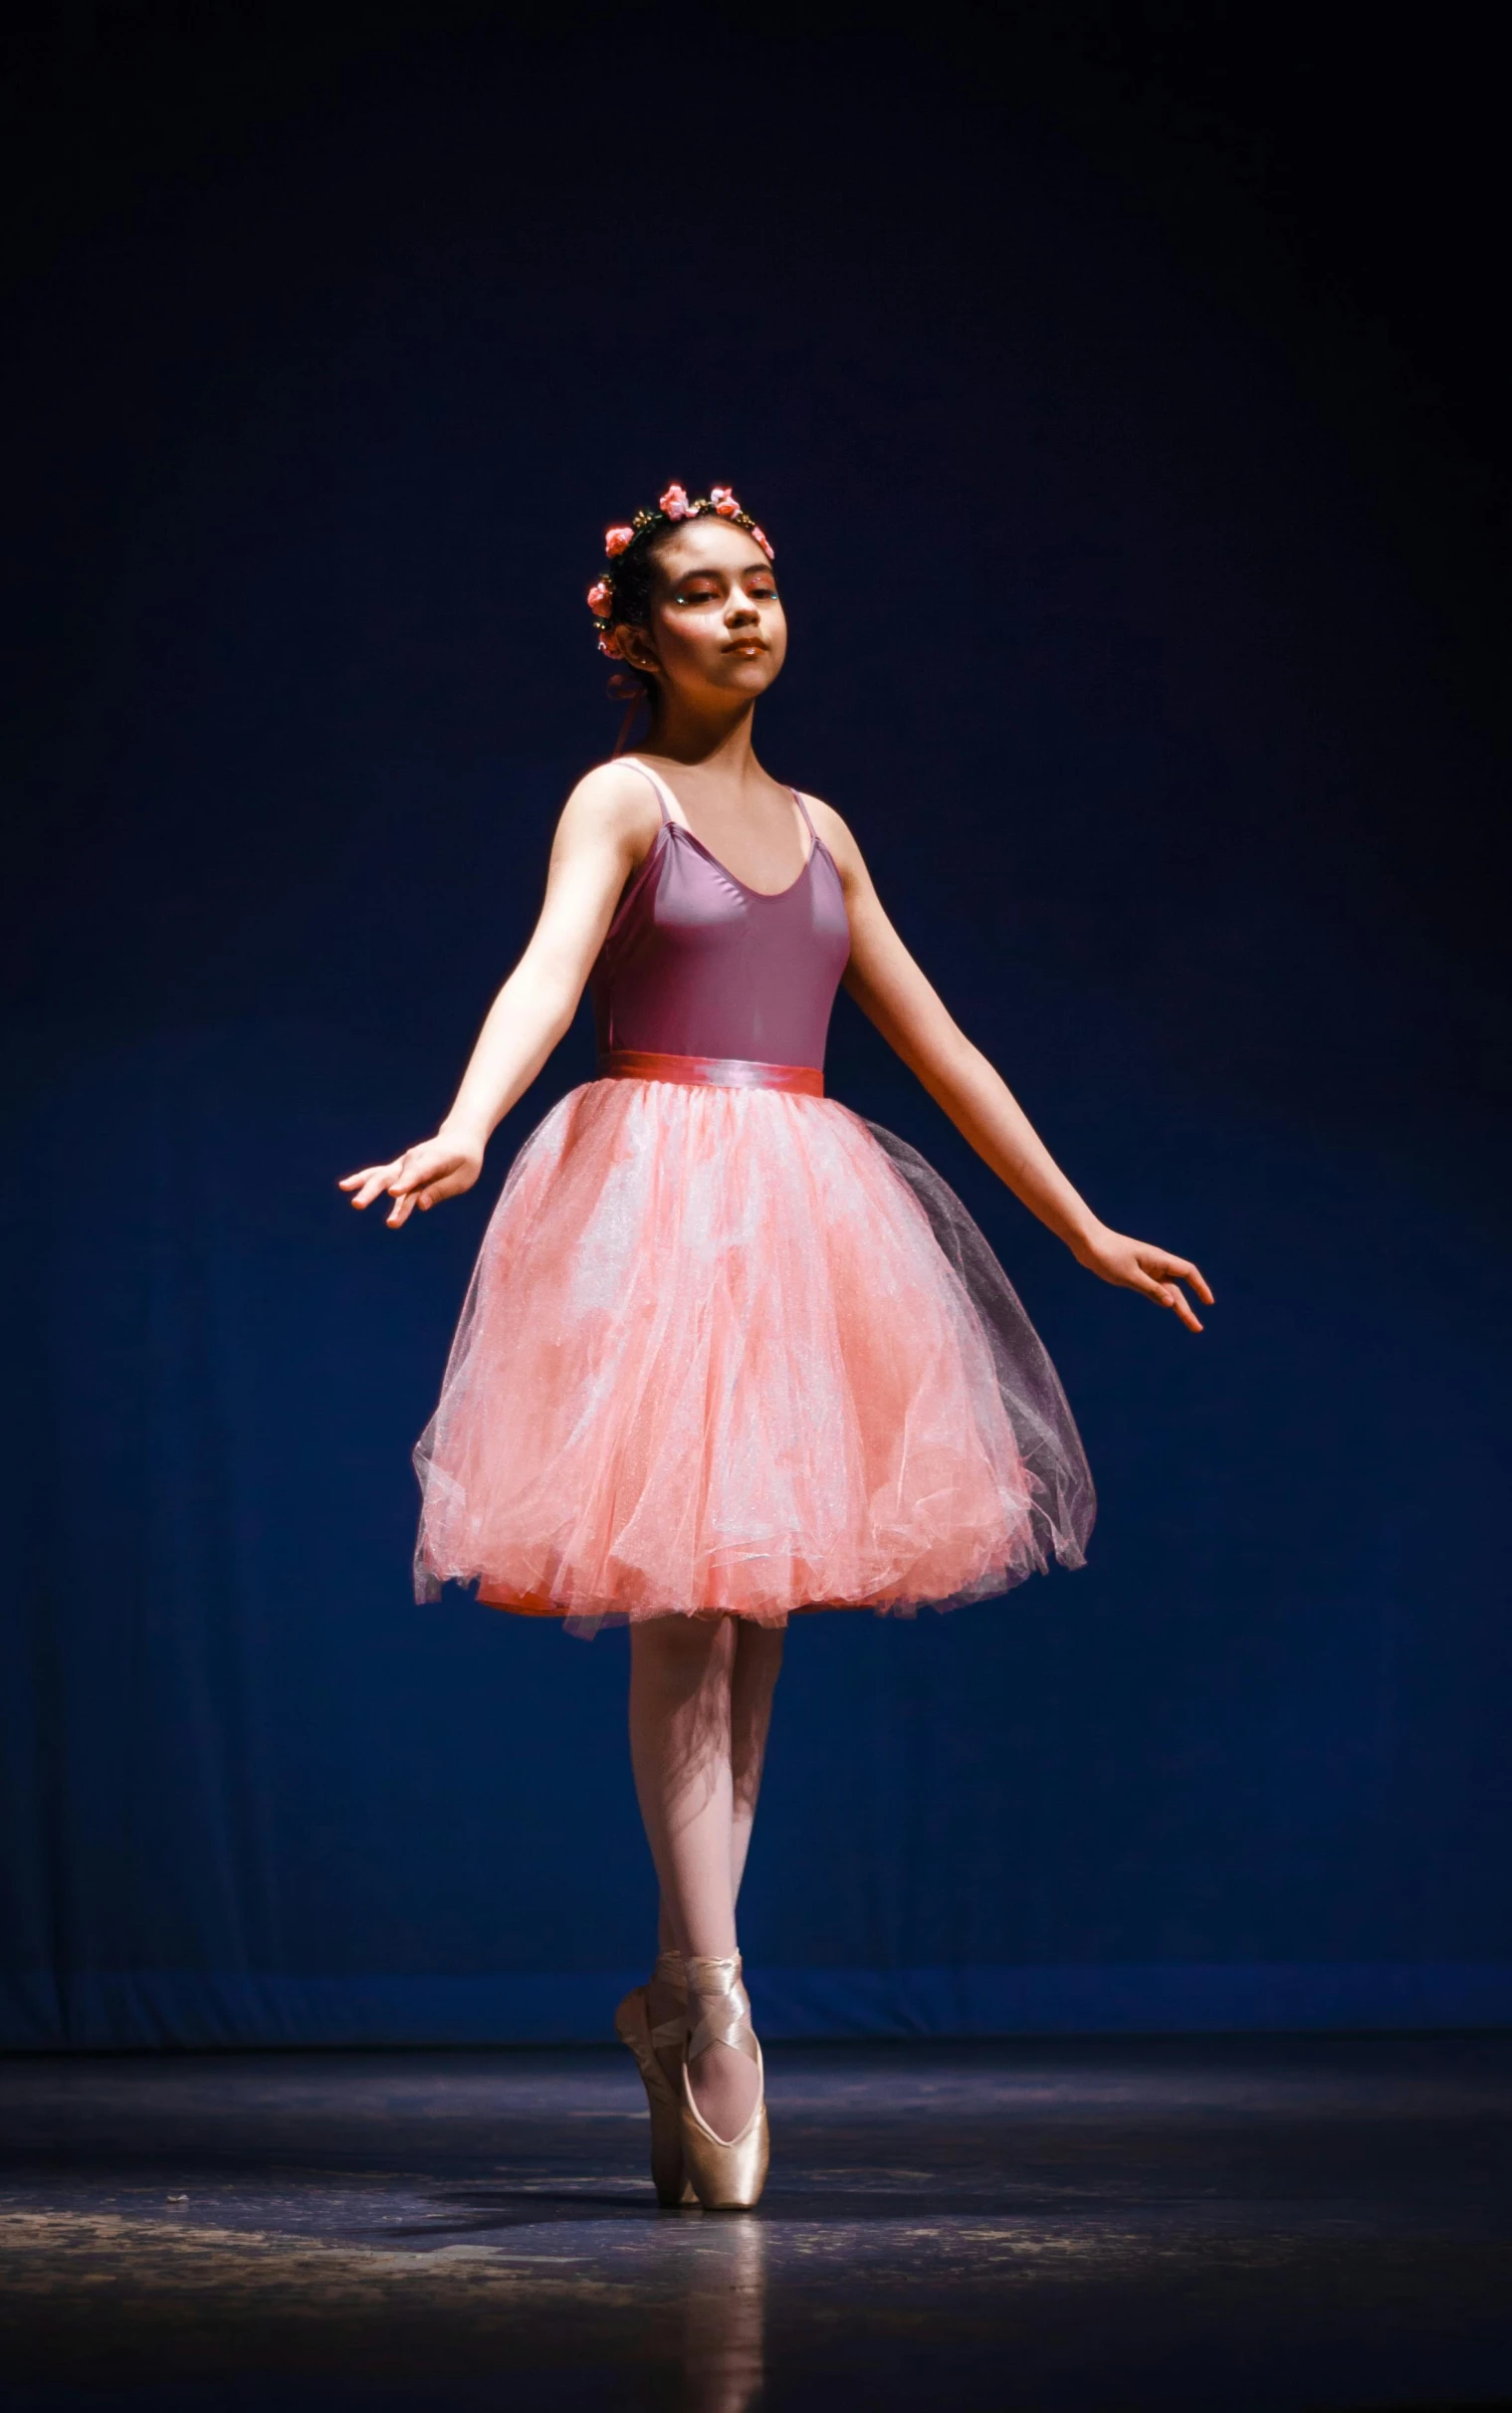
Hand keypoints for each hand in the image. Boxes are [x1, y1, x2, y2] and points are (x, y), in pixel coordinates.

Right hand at [338, 1132, 483, 1227]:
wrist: (459, 1139)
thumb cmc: (465, 1161)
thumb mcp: (462, 1179)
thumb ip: (441, 1191)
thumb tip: (421, 1205)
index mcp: (434, 1160)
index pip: (417, 1174)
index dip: (406, 1183)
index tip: (393, 1193)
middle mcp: (414, 1160)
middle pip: (392, 1176)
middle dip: (375, 1191)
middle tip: (358, 1205)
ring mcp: (404, 1164)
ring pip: (381, 1175)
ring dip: (366, 1189)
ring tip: (353, 1203)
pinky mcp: (398, 1169)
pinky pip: (378, 1174)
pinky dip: (362, 1180)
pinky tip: (344, 1186)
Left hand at [1072, 1225, 1213, 1332]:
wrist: (1088, 1242)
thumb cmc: (1108, 1255)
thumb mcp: (1128, 1275)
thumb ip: (1150, 1289)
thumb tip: (1171, 1304)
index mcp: (1158, 1259)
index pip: (1187, 1272)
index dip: (1200, 1287)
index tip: (1208, 1303)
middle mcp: (1156, 1264)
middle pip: (1178, 1288)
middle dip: (1189, 1308)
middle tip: (1197, 1328)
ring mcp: (1147, 1270)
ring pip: (1167, 1291)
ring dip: (1178, 1306)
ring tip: (1189, 1324)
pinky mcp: (1136, 1274)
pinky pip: (1154, 1289)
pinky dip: (1162, 1299)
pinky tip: (1170, 1307)